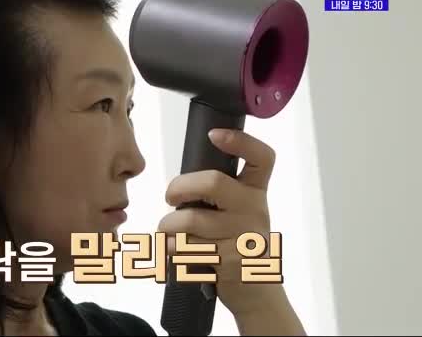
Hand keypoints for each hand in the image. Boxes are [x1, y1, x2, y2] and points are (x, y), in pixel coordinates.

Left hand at [157, 129, 304, 334]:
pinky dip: (172, 252)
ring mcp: (246, 237)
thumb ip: (217, 194)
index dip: (241, 141)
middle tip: (169, 198)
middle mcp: (255, 210)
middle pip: (213, 183)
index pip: (262, 158)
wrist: (256, 293)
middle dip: (179, 187)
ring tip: (166, 233)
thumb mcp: (236, 212)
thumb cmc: (234, 243)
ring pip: (191, 221)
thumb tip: (178, 185)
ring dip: (167, 227)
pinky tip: (175, 254)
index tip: (215, 135)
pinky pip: (187, 249)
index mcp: (255, 191)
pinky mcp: (231, 262)